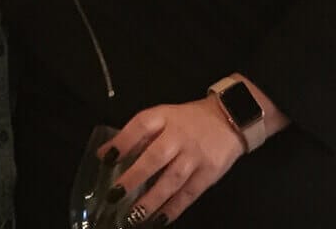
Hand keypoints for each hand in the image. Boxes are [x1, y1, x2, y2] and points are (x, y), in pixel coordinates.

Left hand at [98, 97, 244, 224]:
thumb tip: (105, 154)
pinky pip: (189, 193)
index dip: (123, 141)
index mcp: (165, 116)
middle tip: (115, 194)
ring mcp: (196, 155)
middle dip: (134, 176)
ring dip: (152, 200)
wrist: (230, 118)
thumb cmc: (188, 120)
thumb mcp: (164, 116)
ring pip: (172, 179)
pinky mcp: (209, 173)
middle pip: (156, 156)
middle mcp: (179, 135)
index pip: (141, 125)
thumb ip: (139, 135)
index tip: (105, 158)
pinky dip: (174, 209)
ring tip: (133, 216)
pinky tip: (159, 220)